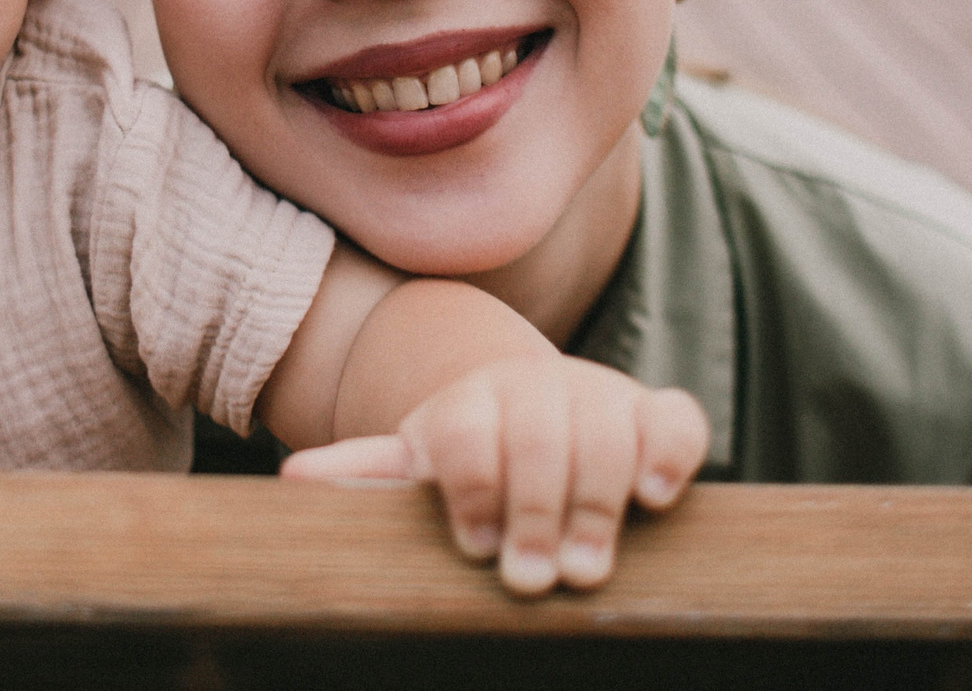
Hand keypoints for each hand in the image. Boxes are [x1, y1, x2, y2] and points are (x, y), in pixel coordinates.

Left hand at [281, 357, 706, 595]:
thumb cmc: (467, 459)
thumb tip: (294, 478)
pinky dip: (671, 453)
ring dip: (598, 500)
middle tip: (531, 581)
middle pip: (539, 433)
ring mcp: (598, 396)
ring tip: (585, 567)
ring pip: (607, 427)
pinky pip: (677, 420)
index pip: (467, 430)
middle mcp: (534, 390)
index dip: (472, 485)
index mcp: (468, 403)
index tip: (473, 545)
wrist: (531, 409)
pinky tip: (656, 499)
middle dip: (535, 508)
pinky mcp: (653, 414)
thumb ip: (367, 474)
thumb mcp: (416, 465)